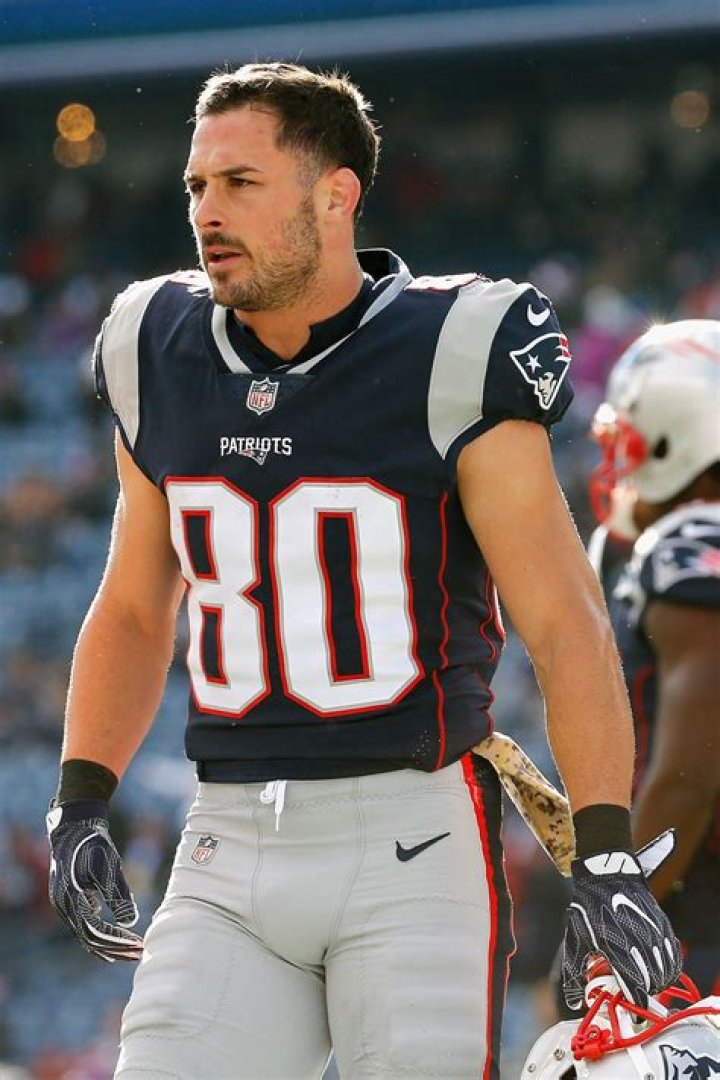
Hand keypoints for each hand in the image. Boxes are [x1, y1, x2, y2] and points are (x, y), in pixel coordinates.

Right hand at [47, 798, 143, 962]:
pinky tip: (115, 932)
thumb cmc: (92, 844)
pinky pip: (83, 921)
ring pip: (85, 933)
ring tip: (129, 948)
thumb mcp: (108, 867)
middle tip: (139, 953)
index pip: (95, 935)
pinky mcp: (68, 897)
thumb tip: (129, 922)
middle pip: (89, 940)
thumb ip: (118, 895)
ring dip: (108, 942)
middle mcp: (64, 907)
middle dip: (115, 949)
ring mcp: (64, 903)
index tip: (138, 947)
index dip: (117, 944)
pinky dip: (99, 930)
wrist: (74, 826)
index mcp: (72, 902)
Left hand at [562, 831, 680, 1009]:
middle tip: (634, 991)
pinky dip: (669, 965)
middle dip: (645, 992)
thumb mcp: (576, 938)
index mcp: (617, 949)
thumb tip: (571, 1000)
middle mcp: (640, 944)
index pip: (635, 987)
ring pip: (667, 971)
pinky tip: (657, 965)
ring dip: (658, 981)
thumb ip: (575, 971)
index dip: (635, 1002)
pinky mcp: (663, 926)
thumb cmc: (589, 907)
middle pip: (654, 983)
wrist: (607, 876)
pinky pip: (673, 954)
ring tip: (644, 979)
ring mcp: (654, 934)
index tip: (632, 1008)